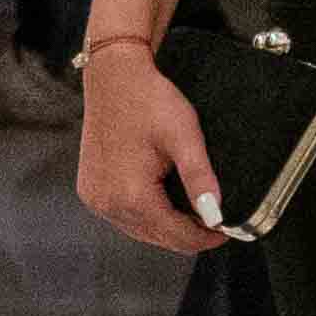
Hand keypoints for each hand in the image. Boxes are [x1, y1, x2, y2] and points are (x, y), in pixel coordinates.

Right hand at [74, 46, 231, 253]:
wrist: (114, 76)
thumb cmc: (148, 100)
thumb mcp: (184, 136)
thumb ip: (199, 178)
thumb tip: (216, 216)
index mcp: (131, 195)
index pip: (177, 237)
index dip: (206, 237)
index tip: (225, 230)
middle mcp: (108, 203)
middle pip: (159, 238)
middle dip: (188, 233)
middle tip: (213, 218)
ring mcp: (95, 198)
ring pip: (141, 231)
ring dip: (167, 226)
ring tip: (192, 210)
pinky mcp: (90, 190)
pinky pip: (123, 217)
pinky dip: (146, 215)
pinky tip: (163, 201)